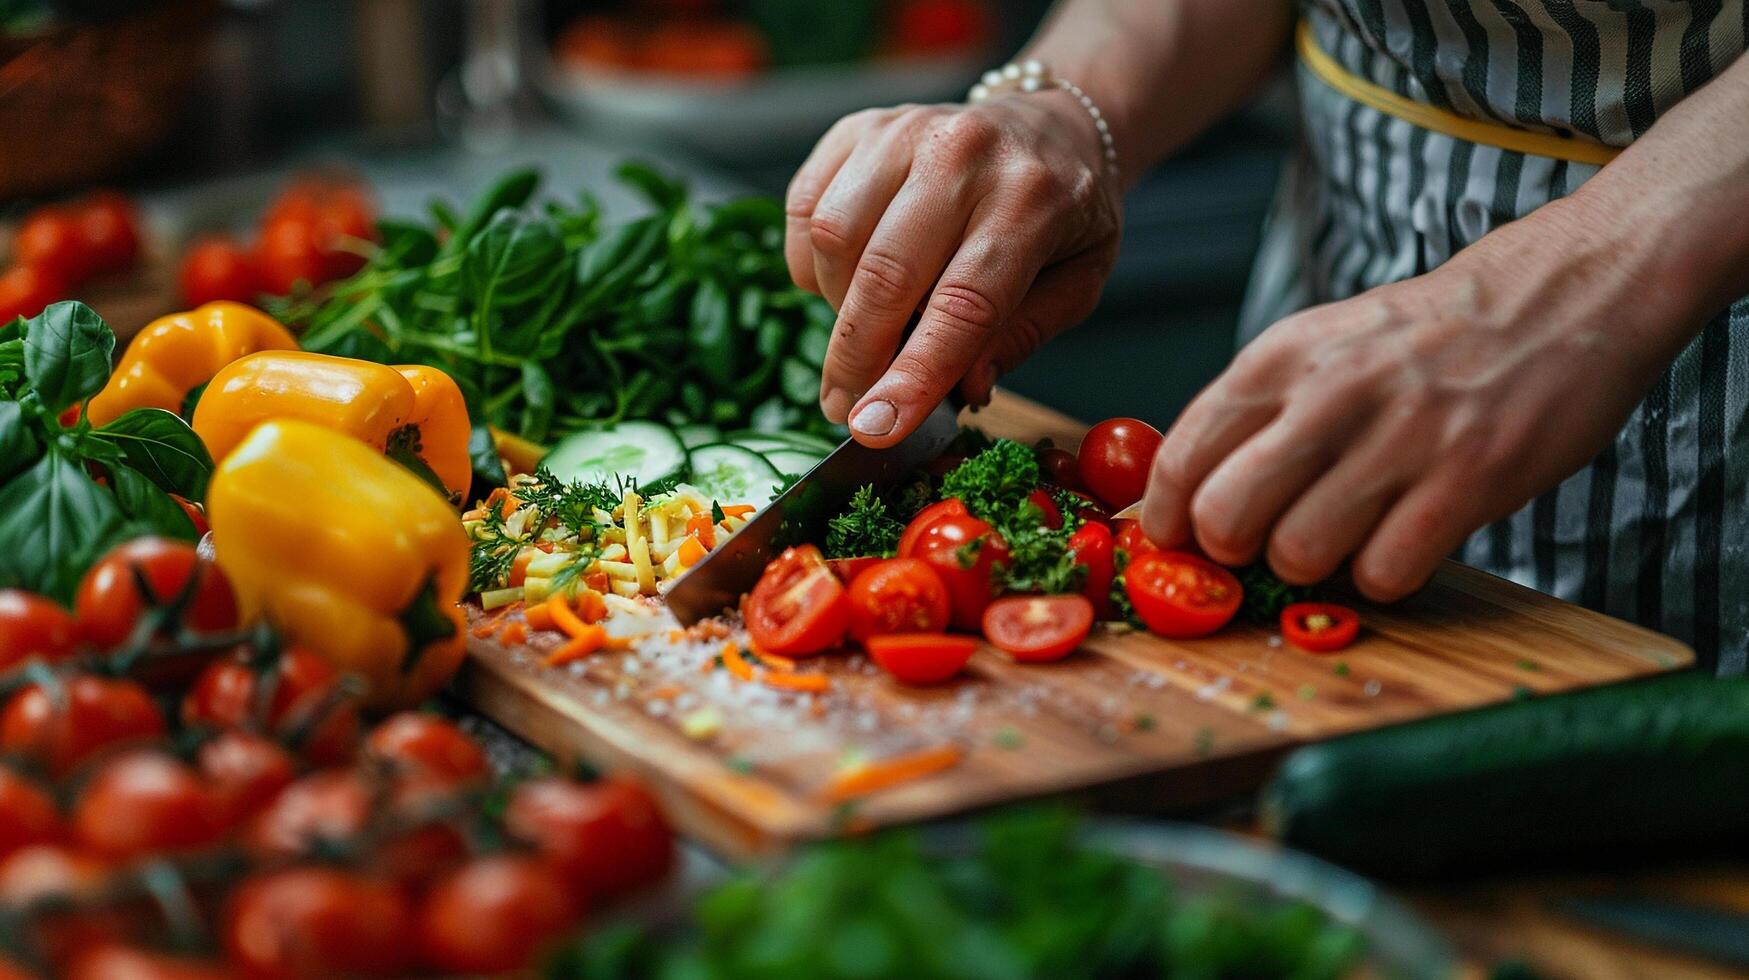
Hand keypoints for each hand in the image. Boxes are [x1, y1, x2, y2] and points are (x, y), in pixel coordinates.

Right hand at [785, 93, 1121, 445]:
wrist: (1051, 125)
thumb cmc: (1063, 214)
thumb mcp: (1077, 283)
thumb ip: (1020, 337)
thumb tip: (963, 388)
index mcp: (1033, 198)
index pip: (964, 304)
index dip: (914, 375)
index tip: (876, 429)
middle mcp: (963, 153)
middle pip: (885, 274)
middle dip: (856, 360)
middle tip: (848, 410)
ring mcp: (904, 131)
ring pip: (833, 239)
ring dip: (837, 308)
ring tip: (866, 331)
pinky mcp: (859, 128)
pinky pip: (805, 209)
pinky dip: (813, 263)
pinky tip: (848, 280)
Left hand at [1138, 202, 1685, 600]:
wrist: (1559, 297)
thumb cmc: (1424, 336)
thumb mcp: (1319, 344)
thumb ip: (1256, 412)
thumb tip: (1185, 498)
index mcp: (1279, 358)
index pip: (1181, 458)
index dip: (1168, 519)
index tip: (1179, 540)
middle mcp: (1329, 393)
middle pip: (1225, 518)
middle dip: (1233, 551)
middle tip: (1263, 544)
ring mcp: (1400, 437)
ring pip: (1298, 554)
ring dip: (1312, 568)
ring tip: (1343, 537)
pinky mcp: (1466, 480)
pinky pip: (1382, 573)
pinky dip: (1381, 578)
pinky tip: (1398, 543)